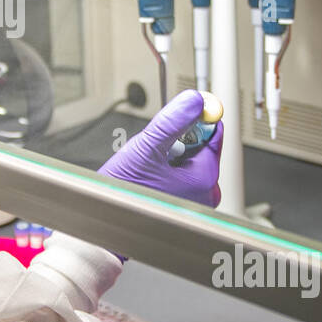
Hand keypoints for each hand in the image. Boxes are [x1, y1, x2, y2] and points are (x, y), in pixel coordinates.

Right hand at [98, 90, 222, 206]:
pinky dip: (166, 171)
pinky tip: (150, 179)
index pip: (214, 135)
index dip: (197, 119)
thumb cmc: (123, 196)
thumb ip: (173, 122)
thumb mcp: (146, 149)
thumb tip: (194, 101)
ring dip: (170, 157)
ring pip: (189, 162)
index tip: (181, 111)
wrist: (107, 219)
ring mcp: (195, 202)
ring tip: (148, 168)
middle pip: (201, 148)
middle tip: (155, 149)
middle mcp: (206, 194)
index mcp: (205, 180)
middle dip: (178, 142)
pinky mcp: (184, 206)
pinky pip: (182, 177)